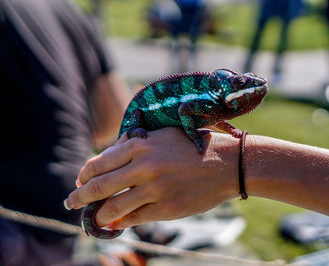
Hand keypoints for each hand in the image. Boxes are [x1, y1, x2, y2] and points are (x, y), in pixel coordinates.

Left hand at [65, 127, 239, 228]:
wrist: (226, 163)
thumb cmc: (193, 147)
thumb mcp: (162, 136)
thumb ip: (134, 147)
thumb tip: (106, 163)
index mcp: (141, 144)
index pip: (99, 163)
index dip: (84, 175)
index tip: (80, 181)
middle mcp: (144, 166)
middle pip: (99, 186)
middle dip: (79, 197)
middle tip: (71, 202)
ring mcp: (155, 189)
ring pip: (113, 207)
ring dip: (98, 215)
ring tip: (93, 218)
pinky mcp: (166, 208)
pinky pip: (134, 218)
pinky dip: (120, 222)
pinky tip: (115, 223)